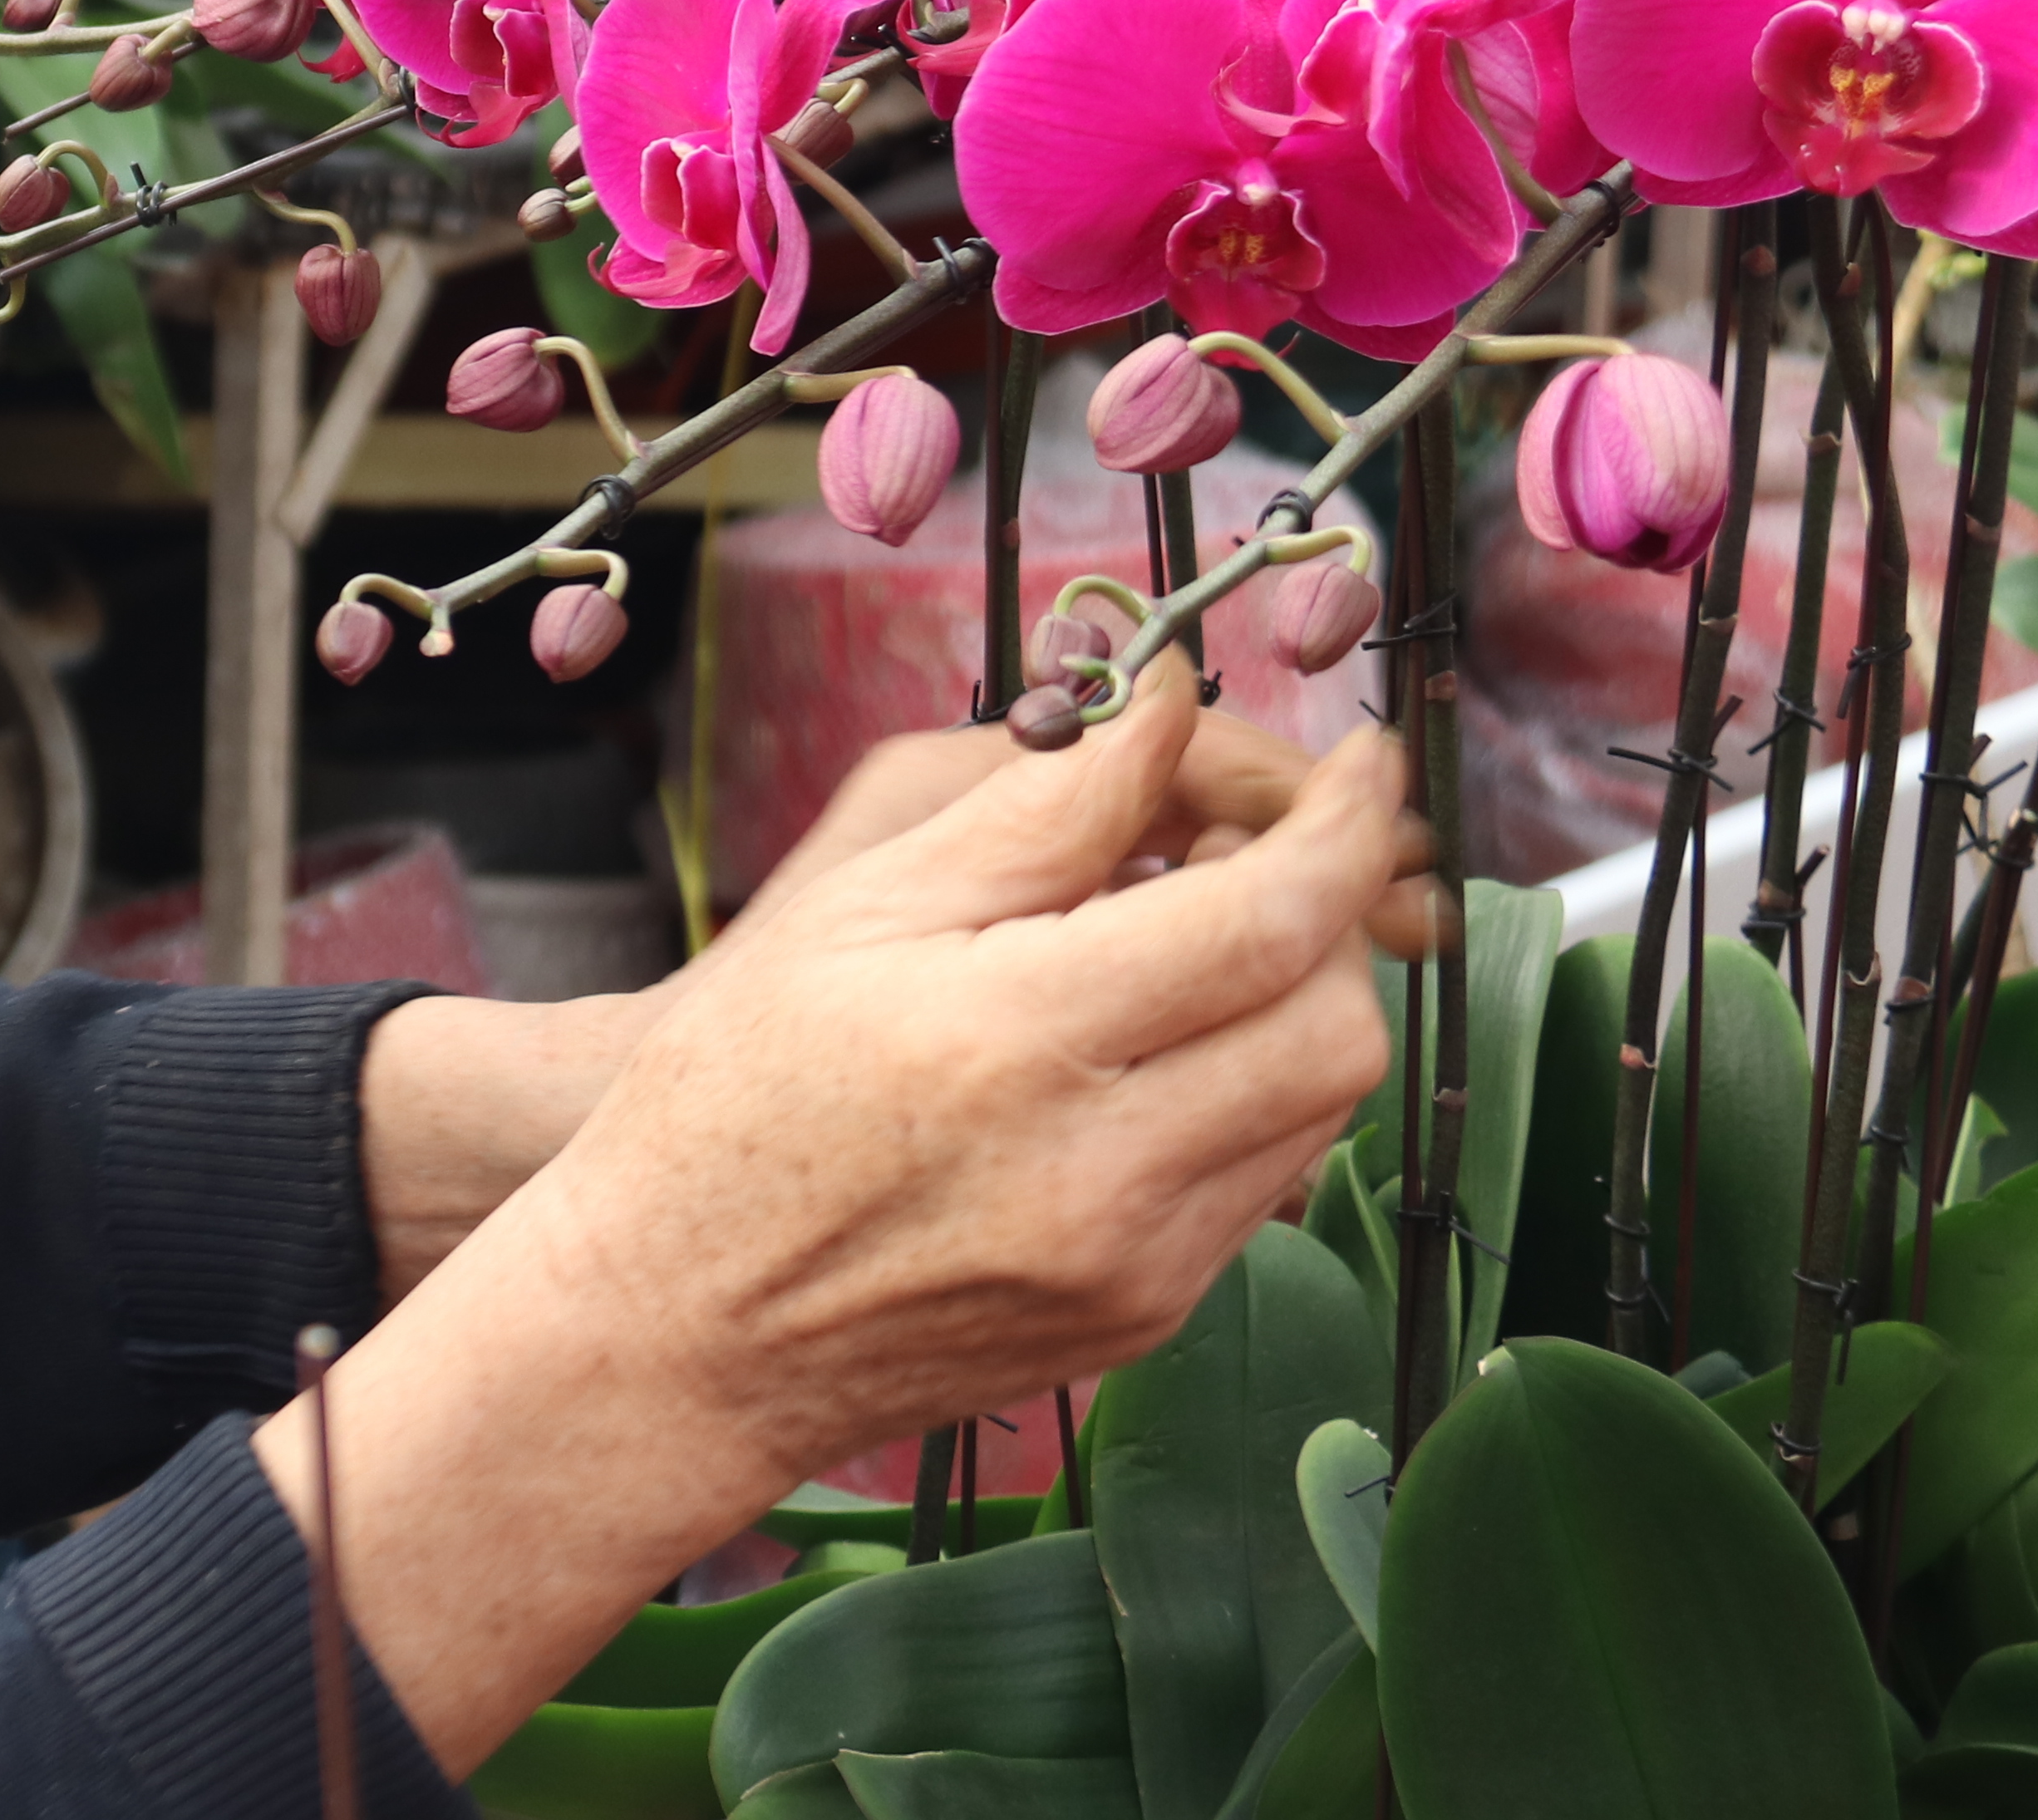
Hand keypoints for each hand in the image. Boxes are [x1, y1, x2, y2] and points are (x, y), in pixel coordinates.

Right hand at [350, 659, 1429, 1297]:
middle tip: (1242, 852)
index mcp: (1020, 1042)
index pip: (1271, 915)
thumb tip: (1170, 708)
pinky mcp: (1145, 1318)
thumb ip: (1039, 806)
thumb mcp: (858, 908)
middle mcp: (1105, 1171)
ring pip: (1325, 1108)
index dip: (1343, 821)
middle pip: (1337, 1019)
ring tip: (1185, 946)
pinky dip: (1246, 1090)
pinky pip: (1266, 1181)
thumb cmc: (729, 1100)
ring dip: (1294, 1000)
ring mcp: (1139, 1265)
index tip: (1359, 762)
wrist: (679, 1329)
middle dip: (1329, 914)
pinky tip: (1145, 1053)